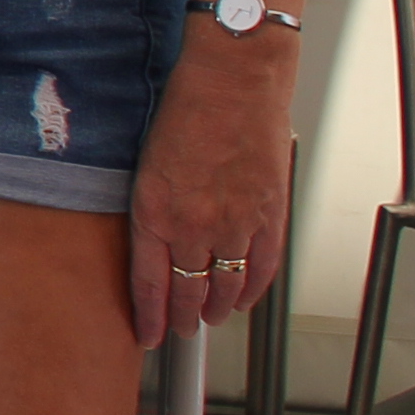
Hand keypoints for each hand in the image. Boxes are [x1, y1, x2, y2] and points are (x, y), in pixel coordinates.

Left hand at [132, 27, 296, 348]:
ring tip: (207, 319)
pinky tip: (243, 299)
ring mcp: (236, 223)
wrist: (234, 79)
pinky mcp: (269, 214)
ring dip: (216, 308)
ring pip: (226, 286)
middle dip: (182, 318)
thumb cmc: (185, 106)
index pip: (150, 284)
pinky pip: (262, 267)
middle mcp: (195, 225)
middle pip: (189, 291)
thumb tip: (152, 235)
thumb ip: (149, 204)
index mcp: (154, 211)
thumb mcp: (144, 160)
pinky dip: (252, 289)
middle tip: (178, 331)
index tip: (147, 335)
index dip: (150, 316)